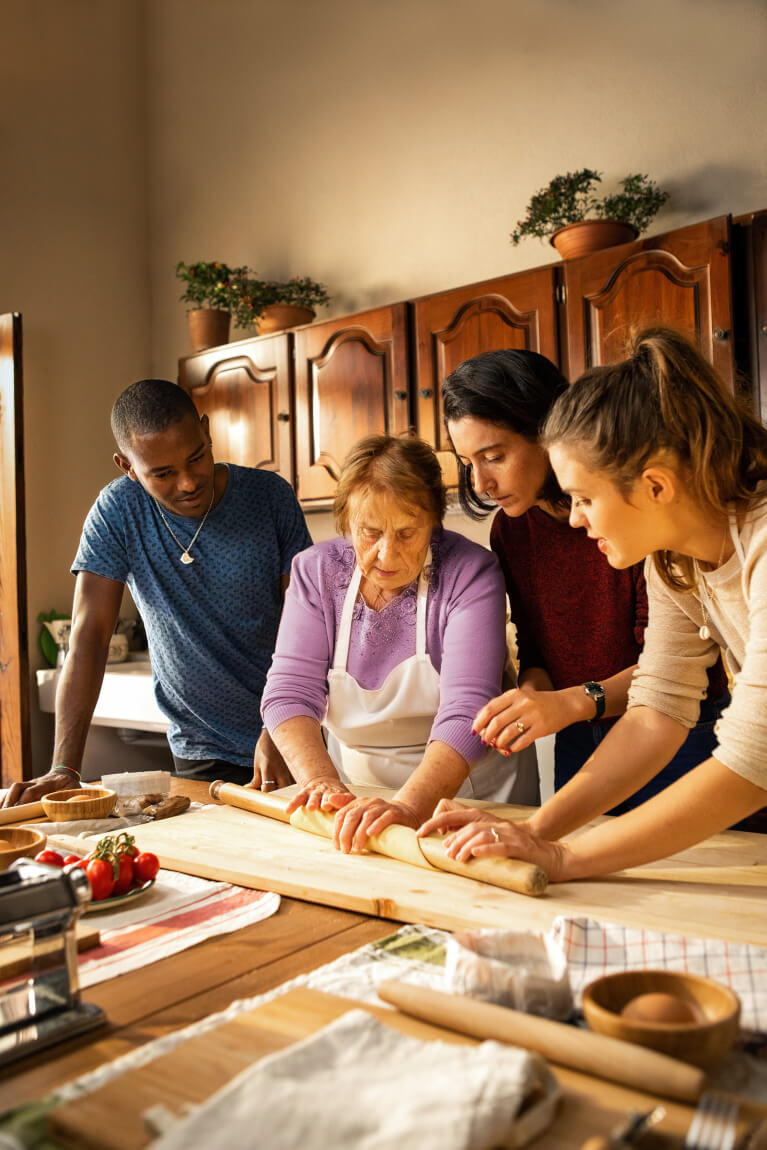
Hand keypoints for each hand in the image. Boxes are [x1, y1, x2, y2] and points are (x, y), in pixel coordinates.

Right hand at [1, 770, 79, 807]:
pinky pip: (12, 793)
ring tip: (2, 815)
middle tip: (7, 814)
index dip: (24, 800)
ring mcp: (28, 785)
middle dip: (11, 800)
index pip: (32, 791)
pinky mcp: (25, 789)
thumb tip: (65, 808)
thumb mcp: (73, 790)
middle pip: (18, 787)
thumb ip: (68, 798)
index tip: (19, 810)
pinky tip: (2, 811)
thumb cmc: (69, 786)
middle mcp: (35, 783)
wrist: (64, 774)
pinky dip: (5, 801)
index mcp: (47, 784)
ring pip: (13, 789)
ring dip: (6, 801)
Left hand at [247, 729, 294, 791]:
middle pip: (280, 791)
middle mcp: (281, 771)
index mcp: (268, 769)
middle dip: (275, 796)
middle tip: (271, 797)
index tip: (260, 800)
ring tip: (280, 792)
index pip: (267, 789)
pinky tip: (289, 786)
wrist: (277, 733)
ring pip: (290, 788)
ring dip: (284, 792)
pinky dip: (292, 786)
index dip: (263, 797)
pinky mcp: (297, 768)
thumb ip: (255, 780)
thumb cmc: (265, 748)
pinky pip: (296, 782)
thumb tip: (248, 790)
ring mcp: (291, 769)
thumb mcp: (258, 763)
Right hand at [285, 775, 353, 815]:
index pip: (342, 797)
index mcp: (338, 794)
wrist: (323, 781)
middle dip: (326, 801)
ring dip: (313, 802)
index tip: (339, 805)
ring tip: (311, 808)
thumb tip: (356, 822)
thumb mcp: (345, 797)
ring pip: (313, 797)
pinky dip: (293, 804)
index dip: (340, 800)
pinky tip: (288, 811)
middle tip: (326, 806)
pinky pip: (298, 798)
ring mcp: (314, 793)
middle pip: (326, 797)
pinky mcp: (304, 793)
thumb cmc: (336, 795)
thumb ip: (349, 804)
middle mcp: (326, 793)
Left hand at [332, 796, 420, 853]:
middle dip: (346, 834)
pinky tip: (371, 833)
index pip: (342, 815)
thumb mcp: (361, 813)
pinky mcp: (394, 812)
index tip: (337, 846)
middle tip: (345, 850)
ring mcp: (382, 806)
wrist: (405, 813)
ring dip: (360, 834)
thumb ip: (345, 808)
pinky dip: (377, 825)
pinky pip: (384, 817)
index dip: (337, 831)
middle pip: (352, 816)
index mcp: (358, 803)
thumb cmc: (379, 817)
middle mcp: (368, 802)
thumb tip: (329, 800)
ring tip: (357, 847)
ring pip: (367, 817)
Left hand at [417, 801, 569, 880]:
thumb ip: (480, 842)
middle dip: (453, 839)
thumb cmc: (523, 852)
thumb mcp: (499, 844)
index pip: (461, 819)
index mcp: (491, 824)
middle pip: (469, 827)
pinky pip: (501, 846)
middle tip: (445, 854)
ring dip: (465, 845)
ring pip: (482, 835)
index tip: (426, 837)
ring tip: (456, 857)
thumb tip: (453, 848)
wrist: (553, 856)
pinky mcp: (520, 847)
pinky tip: (475, 854)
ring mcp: (510, 835)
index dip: (441, 825)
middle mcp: (498, 825)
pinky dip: (486, 849)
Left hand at [473, 684, 582, 752]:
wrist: (565, 704)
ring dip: (499, 742)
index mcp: (515, 694)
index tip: (475, 730)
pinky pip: (522, 741)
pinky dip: (513, 747)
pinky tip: (511, 748)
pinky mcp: (542, 728)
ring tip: (498, 746)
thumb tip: (481, 723)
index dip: (479, 721)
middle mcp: (523, 703)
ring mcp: (533, 716)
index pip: (490, 708)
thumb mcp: (520, 698)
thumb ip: (502, 707)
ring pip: (508, 733)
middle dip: (487, 735)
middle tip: (485, 741)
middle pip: (497, 722)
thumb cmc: (539, 703)